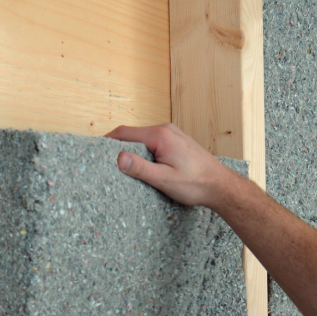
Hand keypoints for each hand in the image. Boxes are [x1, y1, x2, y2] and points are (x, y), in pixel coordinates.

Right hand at [106, 123, 241, 208]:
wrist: (221, 186)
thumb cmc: (196, 184)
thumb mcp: (164, 179)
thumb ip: (141, 168)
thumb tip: (119, 158)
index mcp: (160, 135)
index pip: (125, 133)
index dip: (108, 142)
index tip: (95, 152)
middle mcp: (166, 129)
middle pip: (133, 134)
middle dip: (119, 147)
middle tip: (106, 162)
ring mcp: (173, 134)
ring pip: (144, 139)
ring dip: (132, 150)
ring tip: (122, 167)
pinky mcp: (177, 142)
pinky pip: (154, 143)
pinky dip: (145, 152)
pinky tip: (143, 167)